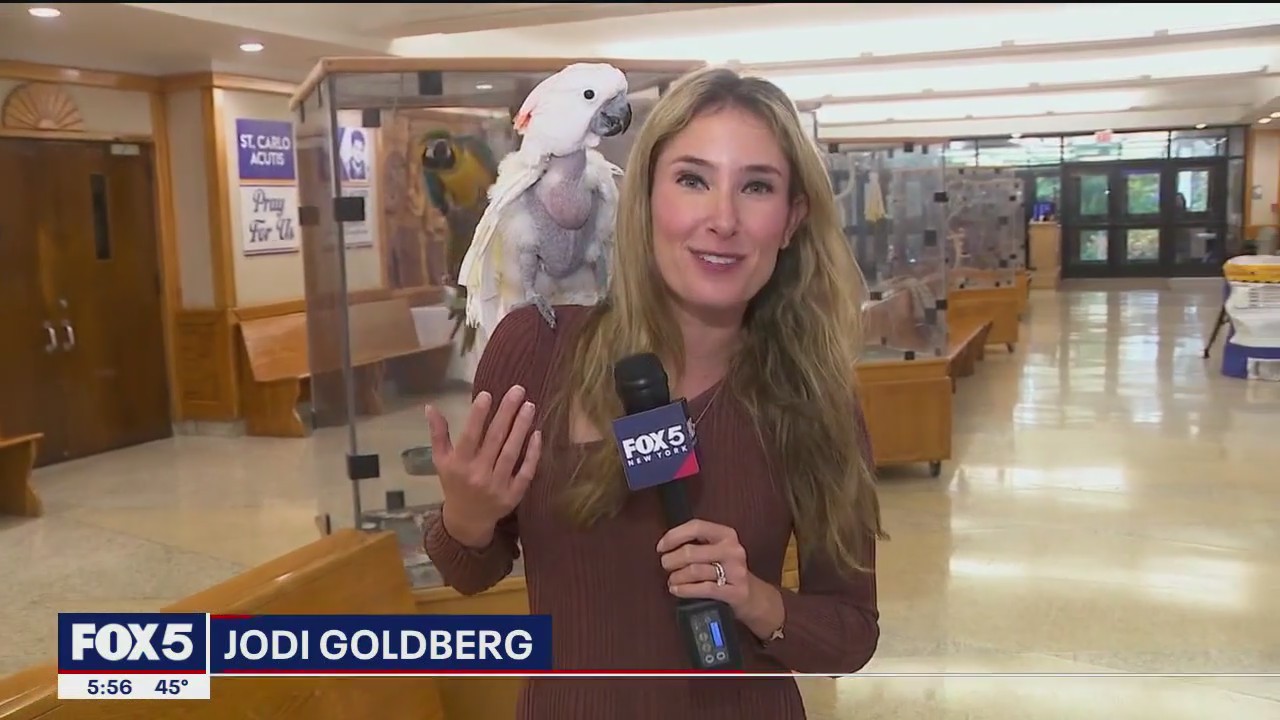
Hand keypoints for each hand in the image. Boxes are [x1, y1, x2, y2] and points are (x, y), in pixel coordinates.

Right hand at [425, 385, 541, 546]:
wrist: (467, 519)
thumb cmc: (454, 483)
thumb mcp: (441, 460)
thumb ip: (438, 434)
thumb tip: (430, 406)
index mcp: (459, 464)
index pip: (470, 436)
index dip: (478, 415)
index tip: (488, 394)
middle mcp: (478, 474)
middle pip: (495, 439)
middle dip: (507, 413)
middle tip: (518, 390)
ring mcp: (497, 485)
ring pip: (512, 452)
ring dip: (521, 427)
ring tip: (529, 406)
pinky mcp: (513, 495)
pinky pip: (525, 471)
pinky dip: (532, 453)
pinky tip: (537, 433)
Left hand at [658, 519, 786, 638]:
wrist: (753, 597)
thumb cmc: (728, 570)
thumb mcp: (717, 550)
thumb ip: (698, 543)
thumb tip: (667, 544)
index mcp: (726, 534)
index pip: (696, 527)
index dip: (674, 536)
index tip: (662, 547)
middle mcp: (733, 550)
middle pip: (691, 552)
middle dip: (671, 560)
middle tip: (666, 565)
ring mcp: (736, 571)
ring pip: (694, 571)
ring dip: (676, 577)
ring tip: (672, 580)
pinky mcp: (735, 591)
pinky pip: (703, 589)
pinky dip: (684, 590)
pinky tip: (677, 590)